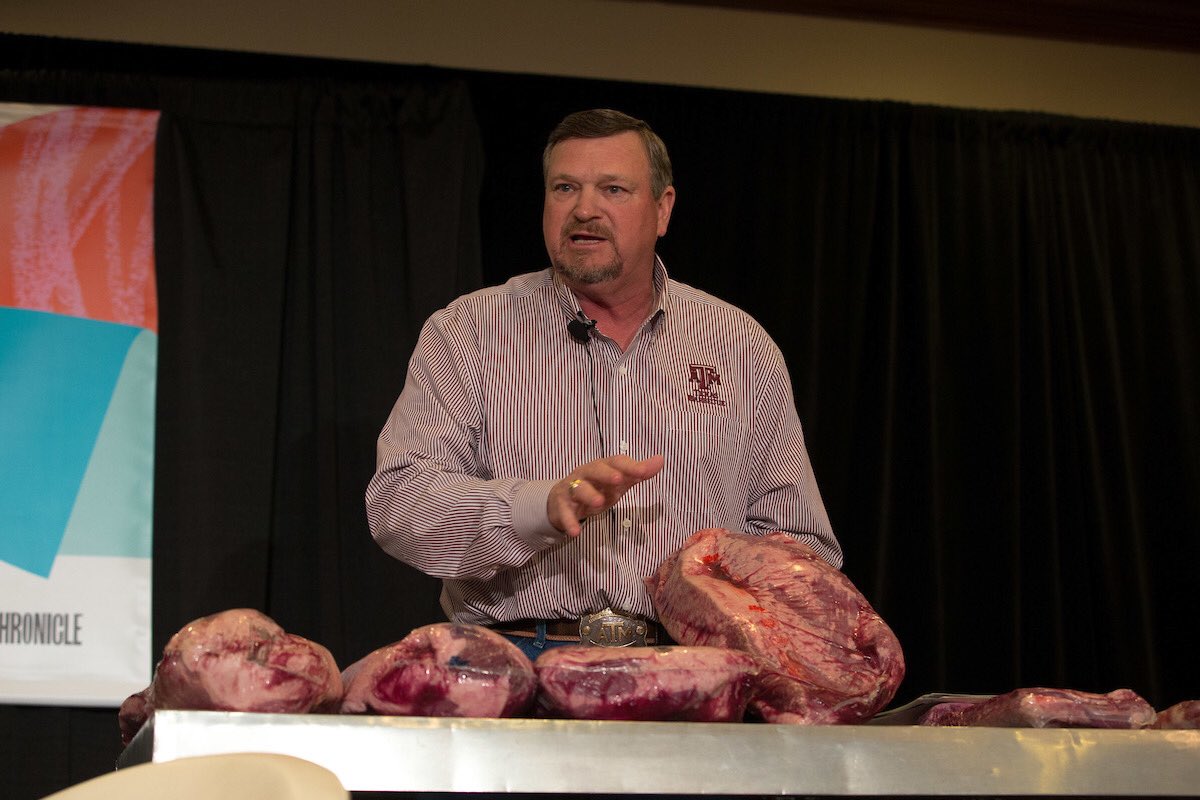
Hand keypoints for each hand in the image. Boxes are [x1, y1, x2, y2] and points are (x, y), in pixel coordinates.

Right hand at [548, 454, 664, 537]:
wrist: (561, 500)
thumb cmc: (595, 488)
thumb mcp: (617, 483)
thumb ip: (638, 473)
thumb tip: (660, 459)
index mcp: (601, 466)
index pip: (615, 461)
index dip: (629, 466)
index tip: (643, 472)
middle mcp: (585, 474)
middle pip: (595, 470)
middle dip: (606, 474)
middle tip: (619, 480)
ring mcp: (572, 489)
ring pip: (579, 489)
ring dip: (589, 495)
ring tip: (600, 503)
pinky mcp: (562, 506)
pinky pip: (565, 513)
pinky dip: (569, 521)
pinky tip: (576, 531)